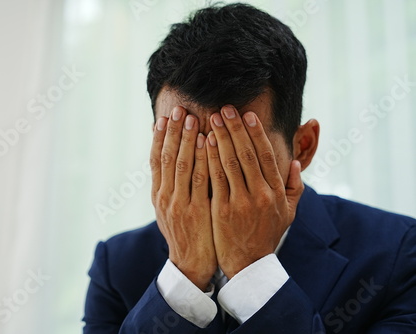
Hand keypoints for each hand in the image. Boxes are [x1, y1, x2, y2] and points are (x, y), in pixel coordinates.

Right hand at [150, 106, 216, 289]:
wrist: (191, 264)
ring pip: (182, 165)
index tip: (164, 118)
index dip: (159, 138)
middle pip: (167, 158)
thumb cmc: (184, 234)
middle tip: (179, 109)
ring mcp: (180, 204)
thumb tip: (169, 162)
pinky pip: (201, 179)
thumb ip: (169, 187)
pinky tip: (208, 142)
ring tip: (193, 118)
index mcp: (157, 196)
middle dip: (173, 132)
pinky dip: (203, 158)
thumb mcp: (169, 212)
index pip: (155, 161)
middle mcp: (165, 198)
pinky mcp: (197, 211)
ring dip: (187, 139)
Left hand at [206, 106, 303, 278]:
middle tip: (225, 108)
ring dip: (221, 138)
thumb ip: (293, 187)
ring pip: (230, 163)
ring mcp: (241, 202)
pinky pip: (215, 179)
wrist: (249, 265)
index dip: (257, 133)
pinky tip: (203, 143)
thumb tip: (295, 162)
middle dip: (236, 128)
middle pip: (248, 154)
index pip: (267, 156)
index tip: (248, 115)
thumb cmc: (267, 235)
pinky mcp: (223, 210)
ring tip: (212, 118)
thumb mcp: (288, 213)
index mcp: (276, 192)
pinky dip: (210, 159)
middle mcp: (261, 195)